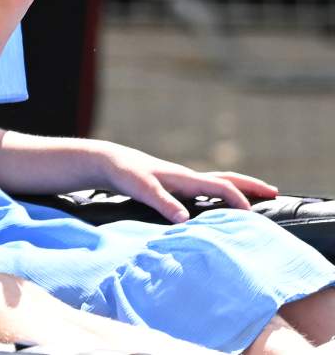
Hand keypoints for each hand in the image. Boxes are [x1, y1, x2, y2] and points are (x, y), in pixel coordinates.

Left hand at [97, 141, 279, 222]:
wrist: (109, 162)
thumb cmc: (125, 174)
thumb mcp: (142, 189)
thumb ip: (162, 202)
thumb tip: (185, 220)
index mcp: (185, 178)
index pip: (221, 186)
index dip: (239, 200)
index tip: (252, 216)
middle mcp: (187, 177)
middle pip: (226, 178)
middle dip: (250, 185)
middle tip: (273, 192)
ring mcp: (182, 181)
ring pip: (217, 182)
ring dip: (237, 188)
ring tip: (254, 199)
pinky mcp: (174, 186)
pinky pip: (205, 190)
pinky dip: (220, 195)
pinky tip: (220, 205)